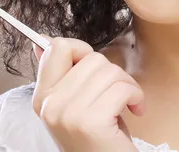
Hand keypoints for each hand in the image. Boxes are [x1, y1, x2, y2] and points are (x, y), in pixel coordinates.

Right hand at [31, 36, 144, 151]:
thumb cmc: (98, 137)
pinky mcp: (90, 122)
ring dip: (127, 85)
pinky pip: (122, 88)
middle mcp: (50, 104)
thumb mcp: (74, 103)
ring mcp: (67, 113)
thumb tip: (42, 40)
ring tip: (127, 104)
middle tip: (116, 96)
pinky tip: (135, 111)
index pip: (56, 48)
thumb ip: (61, 74)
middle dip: (113, 73)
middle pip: (92, 58)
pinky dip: (136, 97)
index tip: (95, 72)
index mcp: (42, 96)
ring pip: (109, 71)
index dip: (82, 51)